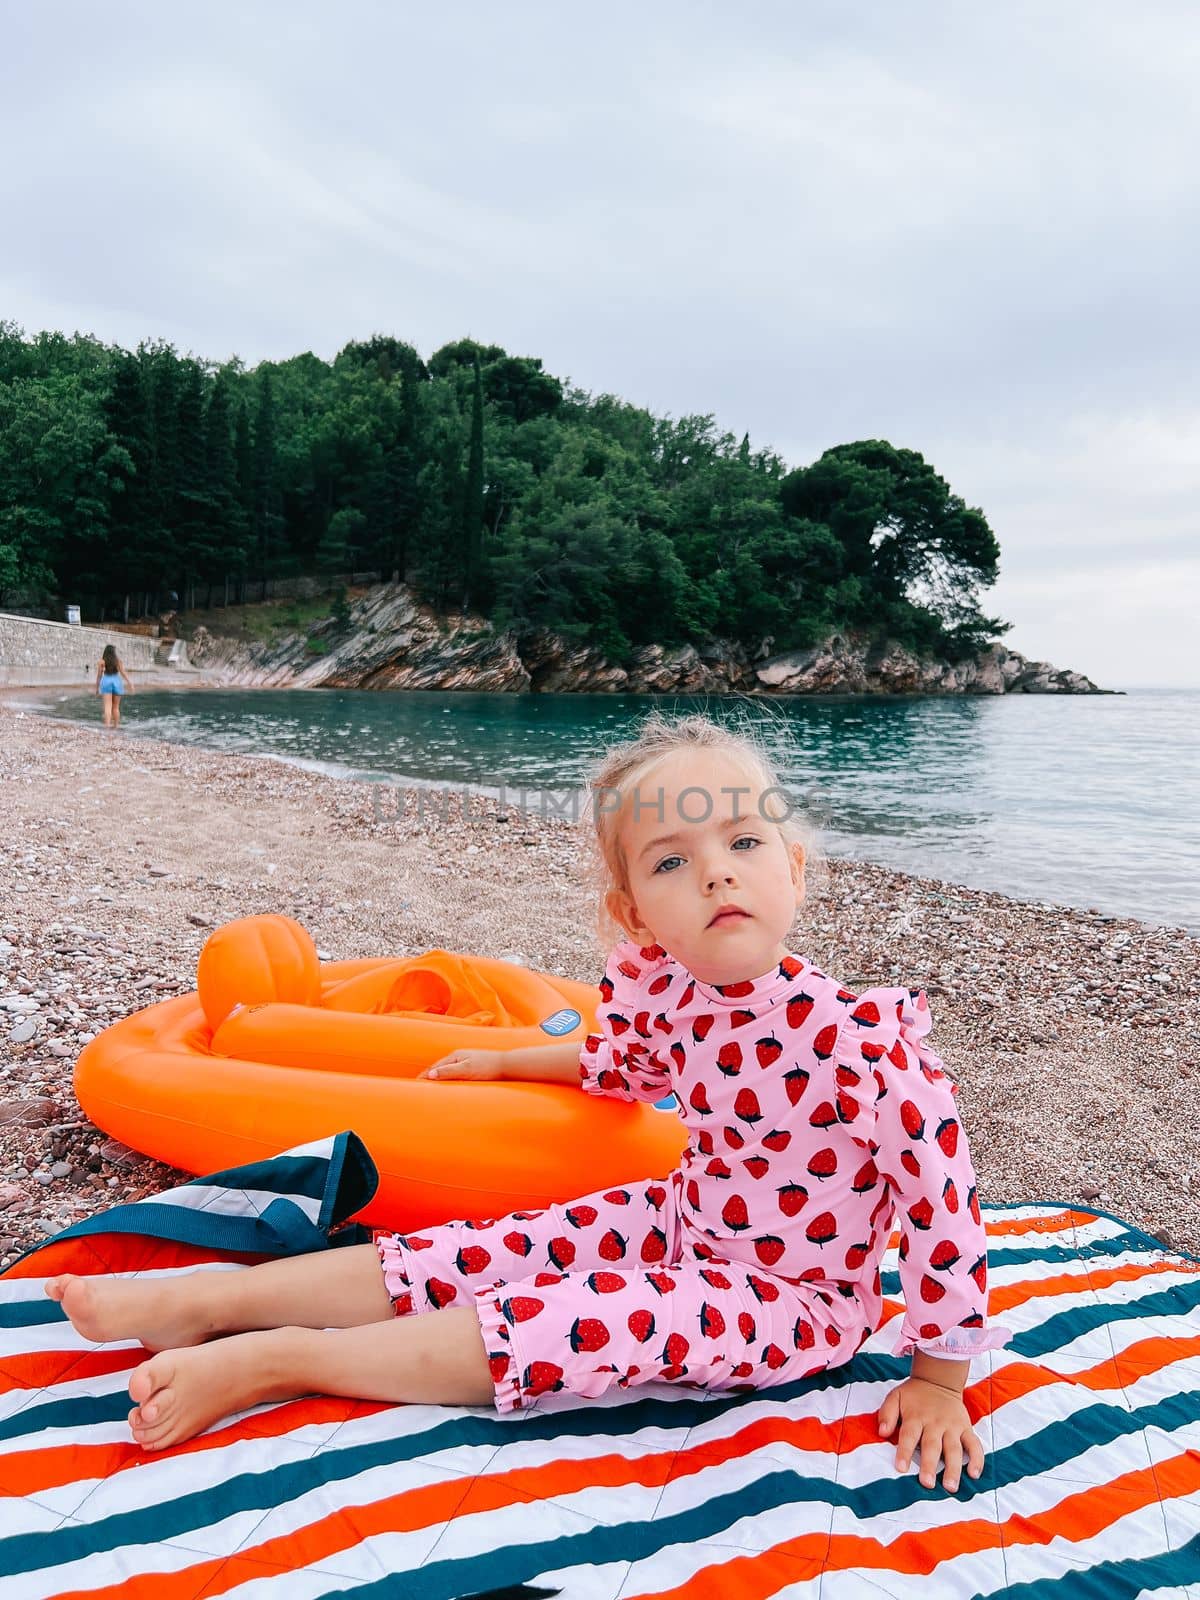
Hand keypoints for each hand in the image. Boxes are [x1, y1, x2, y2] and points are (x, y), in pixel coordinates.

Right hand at [419, 1049, 505, 1081]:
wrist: (508, 1066)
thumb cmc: (488, 1067)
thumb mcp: (466, 1070)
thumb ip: (448, 1072)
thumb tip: (430, 1075)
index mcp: (456, 1056)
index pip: (435, 1067)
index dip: (425, 1075)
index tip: (415, 1083)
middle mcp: (460, 1057)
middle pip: (440, 1068)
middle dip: (429, 1075)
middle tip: (419, 1086)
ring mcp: (467, 1061)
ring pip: (448, 1070)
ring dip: (439, 1077)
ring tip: (430, 1086)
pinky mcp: (474, 1068)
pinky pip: (456, 1073)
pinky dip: (449, 1078)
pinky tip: (450, 1084)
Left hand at [877, 1376, 983, 1492]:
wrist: (938, 1379)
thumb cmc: (914, 1395)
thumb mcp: (895, 1397)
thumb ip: (887, 1413)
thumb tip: (882, 1431)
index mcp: (916, 1417)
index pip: (909, 1435)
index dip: (904, 1451)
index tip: (901, 1468)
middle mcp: (935, 1423)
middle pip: (932, 1446)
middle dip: (930, 1465)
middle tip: (927, 1484)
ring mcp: (952, 1426)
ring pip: (954, 1449)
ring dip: (953, 1468)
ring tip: (951, 1487)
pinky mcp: (966, 1428)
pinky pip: (974, 1444)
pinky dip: (977, 1459)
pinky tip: (974, 1474)